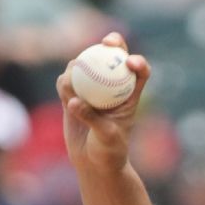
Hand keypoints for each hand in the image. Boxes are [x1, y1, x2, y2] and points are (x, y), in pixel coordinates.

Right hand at [56, 32, 150, 173]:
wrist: (93, 162)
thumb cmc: (109, 152)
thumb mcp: (106, 137)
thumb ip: (92, 118)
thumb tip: (74, 101)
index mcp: (130, 96)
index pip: (140, 73)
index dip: (138, 62)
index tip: (131, 62)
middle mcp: (112, 88)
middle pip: (114, 58)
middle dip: (112, 43)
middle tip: (106, 42)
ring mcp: (92, 89)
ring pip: (87, 65)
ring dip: (81, 65)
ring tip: (74, 79)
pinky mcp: (74, 95)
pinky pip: (67, 82)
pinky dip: (65, 82)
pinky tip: (65, 89)